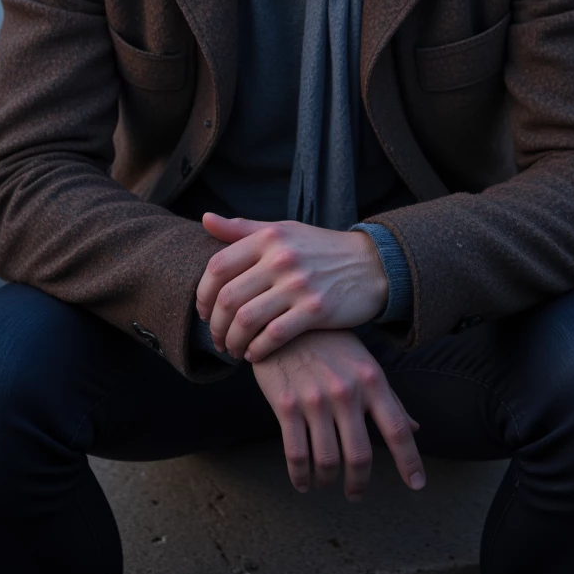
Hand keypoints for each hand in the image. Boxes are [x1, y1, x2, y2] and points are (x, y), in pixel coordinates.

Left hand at [196, 213, 388, 361]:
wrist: (370, 264)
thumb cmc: (319, 249)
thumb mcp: (283, 230)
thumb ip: (242, 228)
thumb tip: (205, 219)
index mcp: (268, 237)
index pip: (218, 267)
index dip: (203, 294)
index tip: (204, 312)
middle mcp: (281, 258)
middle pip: (229, 298)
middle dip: (216, 326)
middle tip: (216, 339)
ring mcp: (299, 284)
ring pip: (247, 320)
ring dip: (233, 342)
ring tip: (233, 349)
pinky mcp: (316, 310)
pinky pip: (274, 336)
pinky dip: (258, 350)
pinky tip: (255, 354)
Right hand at [252, 329, 424, 501]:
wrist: (283, 320)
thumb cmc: (330, 344)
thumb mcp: (364, 363)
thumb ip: (389, 398)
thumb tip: (415, 428)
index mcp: (372, 380)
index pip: (398, 429)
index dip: (410, 462)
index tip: (417, 485)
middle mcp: (346, 392)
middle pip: (360, 456)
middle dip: (359, 484)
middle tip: (356, 494)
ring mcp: (315, 399)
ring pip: (327, 461)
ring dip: (327, 481)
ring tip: (325, 483)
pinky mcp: (286, 404)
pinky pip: (296, 454)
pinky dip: (300, 476)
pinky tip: (302, 482)